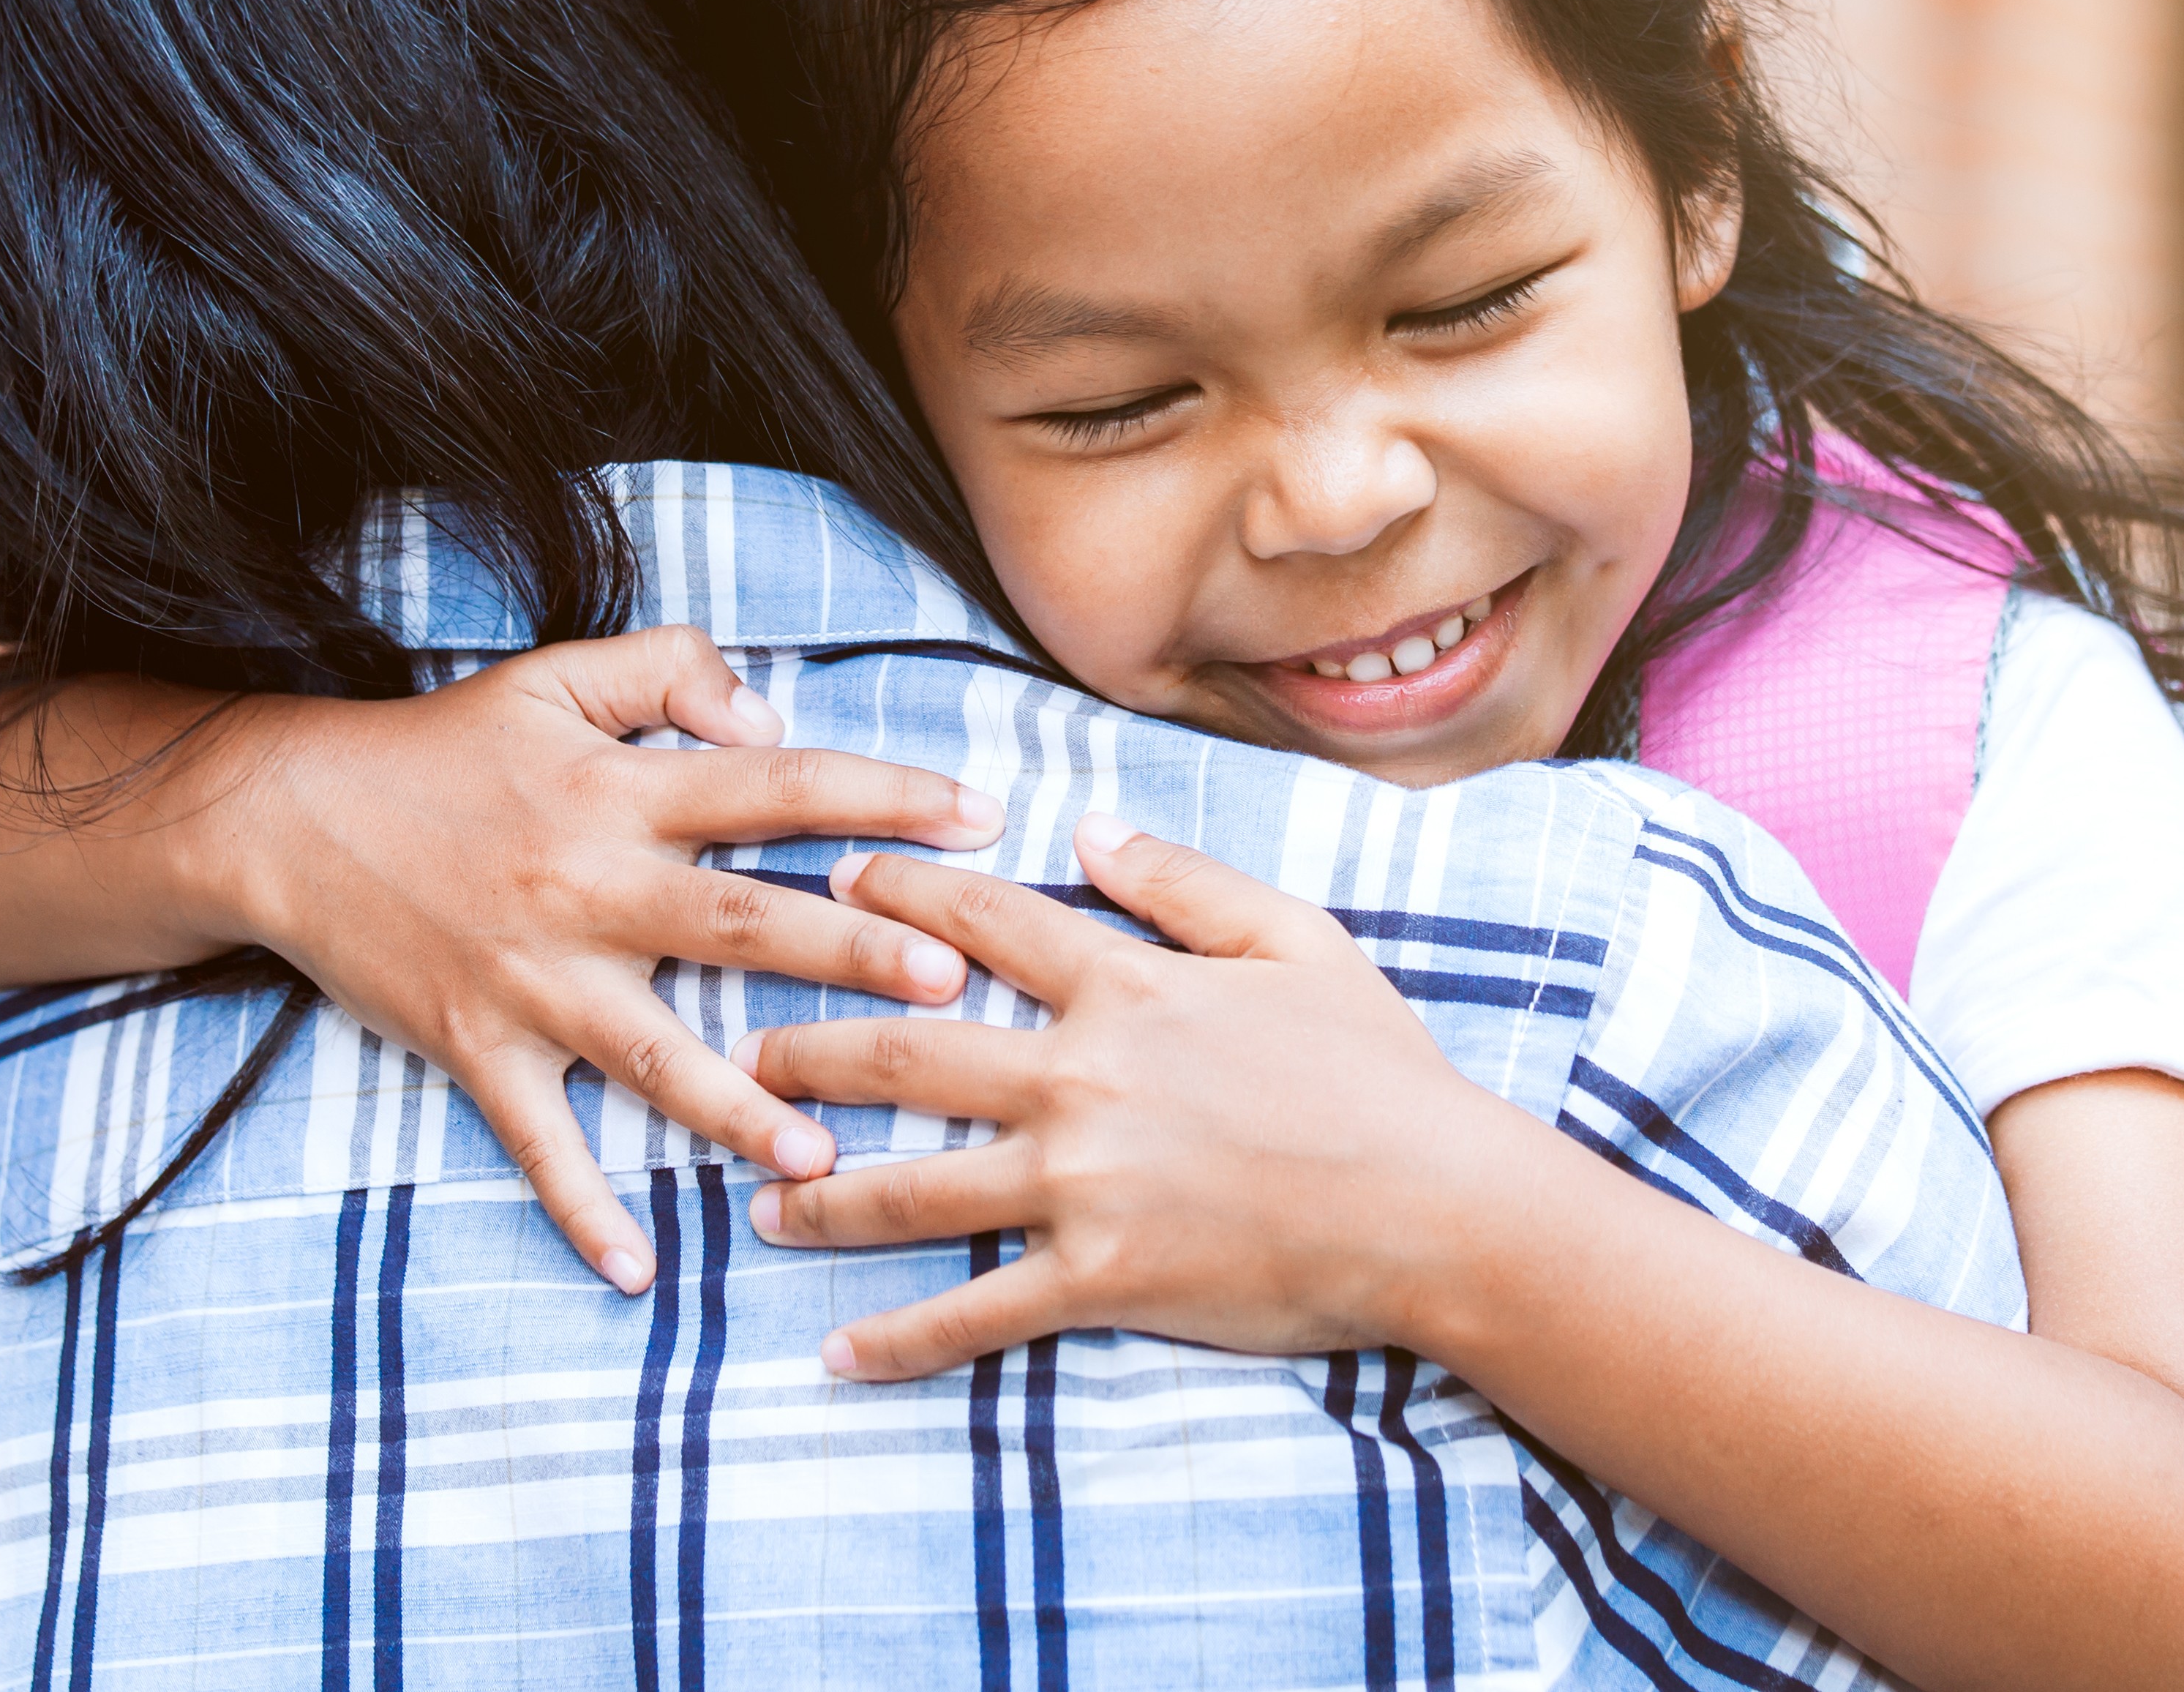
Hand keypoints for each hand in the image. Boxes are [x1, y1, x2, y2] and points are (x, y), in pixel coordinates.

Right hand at [235, 626, 1003, 1295]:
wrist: (290, 817)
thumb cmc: (444, 746)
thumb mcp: (555, 677)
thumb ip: (671, 671)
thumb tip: (771, 711)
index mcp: (620, 793)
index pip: (774, 786)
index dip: (880, 796)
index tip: (980, 815)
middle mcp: (587, 888)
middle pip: (738, 921)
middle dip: (847, 952)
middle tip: (949, 983)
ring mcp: (531, 977)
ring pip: (651, 1053)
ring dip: (737, 1108)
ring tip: (821, 1155)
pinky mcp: (475, 1046)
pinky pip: (537, 1140)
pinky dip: (580, 1206)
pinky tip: (637, 1270)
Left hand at [735, 811, 1519, 1378]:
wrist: (1440, 1208)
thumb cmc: (1379, 1072)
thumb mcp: (1297, 941)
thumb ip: (1185, 882)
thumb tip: (1091, 827)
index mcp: (1126, 988)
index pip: (983, 923)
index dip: (899, 896)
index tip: (834, 883)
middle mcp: (1082, 1079)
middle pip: (906, 1053)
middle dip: (808, 1049)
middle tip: (743, 1052)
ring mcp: (1084, 1185)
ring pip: (914, 1186)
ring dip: (821, 1195)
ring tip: (758, 1200)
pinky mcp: (1102, 1279)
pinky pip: (977, 1313)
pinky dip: (899, 1340)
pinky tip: (837, 1356)